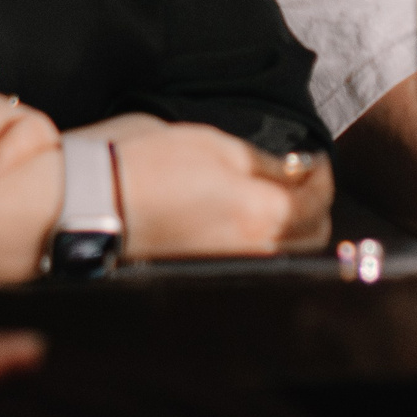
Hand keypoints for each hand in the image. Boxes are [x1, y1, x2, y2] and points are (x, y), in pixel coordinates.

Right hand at [107, 122, 332, 260]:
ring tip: (273, 192)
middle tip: (300, 175)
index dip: (321, 173)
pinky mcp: (210, 271)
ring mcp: (232, 266)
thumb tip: (294, 170)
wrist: (95, 201)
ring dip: (292, 223)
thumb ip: (264, 162)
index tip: (312, 156)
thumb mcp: (214, 145)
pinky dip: (264, 238)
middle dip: (315, 203)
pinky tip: (246, 214)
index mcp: (261, 212)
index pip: (318, 199)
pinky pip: (257, 259)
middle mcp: (254, 250)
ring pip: (287, 251)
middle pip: (312, 235)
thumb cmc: (149, 164)